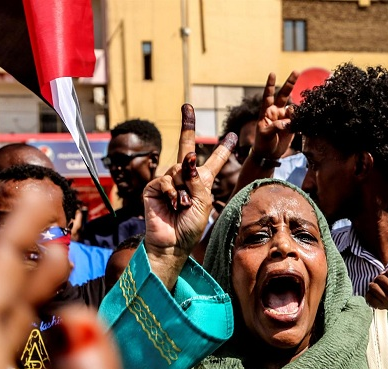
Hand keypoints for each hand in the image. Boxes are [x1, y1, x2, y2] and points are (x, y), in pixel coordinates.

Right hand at [143, 104, 235, 287]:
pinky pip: (166, 180)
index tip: (233, 135)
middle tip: (187, 105)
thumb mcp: (203, 202)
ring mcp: (168, 182)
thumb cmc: (191, 227)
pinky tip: (175, 205)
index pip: (213, 161)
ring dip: (185, 188)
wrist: (174, 243)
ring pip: (178, 170)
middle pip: (185, 148)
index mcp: (201, 182)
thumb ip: (198, 180)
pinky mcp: (154, 188)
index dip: (223, 149)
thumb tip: (188, 160)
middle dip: (187, 126)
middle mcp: (184, 178)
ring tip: (184, 206)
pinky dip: (173, 192)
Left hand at [251, 70, 298, 159]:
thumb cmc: (263, 144)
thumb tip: (286, 122)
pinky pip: (298, 119)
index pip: (268, 96)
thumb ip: (275, 127)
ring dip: (295, 112)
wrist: (268, 155)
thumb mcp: (265, 135)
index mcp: (266, 112)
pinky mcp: (292, 125)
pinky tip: (299, 125)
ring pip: (293, 108)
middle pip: (284, 94)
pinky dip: (301, 119)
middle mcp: (276, 112)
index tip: (272, 74)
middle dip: (290, 83)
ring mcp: (285, 118)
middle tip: (296, 71)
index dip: (270, 85)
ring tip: (289, 125)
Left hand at [366, 269, 387, 353]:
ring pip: (373, 286)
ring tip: (376, 289)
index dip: (387, 273)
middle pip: (379, 278)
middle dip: (378, 279)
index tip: (387, 277)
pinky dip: (370, 297)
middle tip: (380, 283)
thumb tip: (385, 274)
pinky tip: (373, 297)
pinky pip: (371, 298)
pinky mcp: (385, 306)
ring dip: (373, 287)